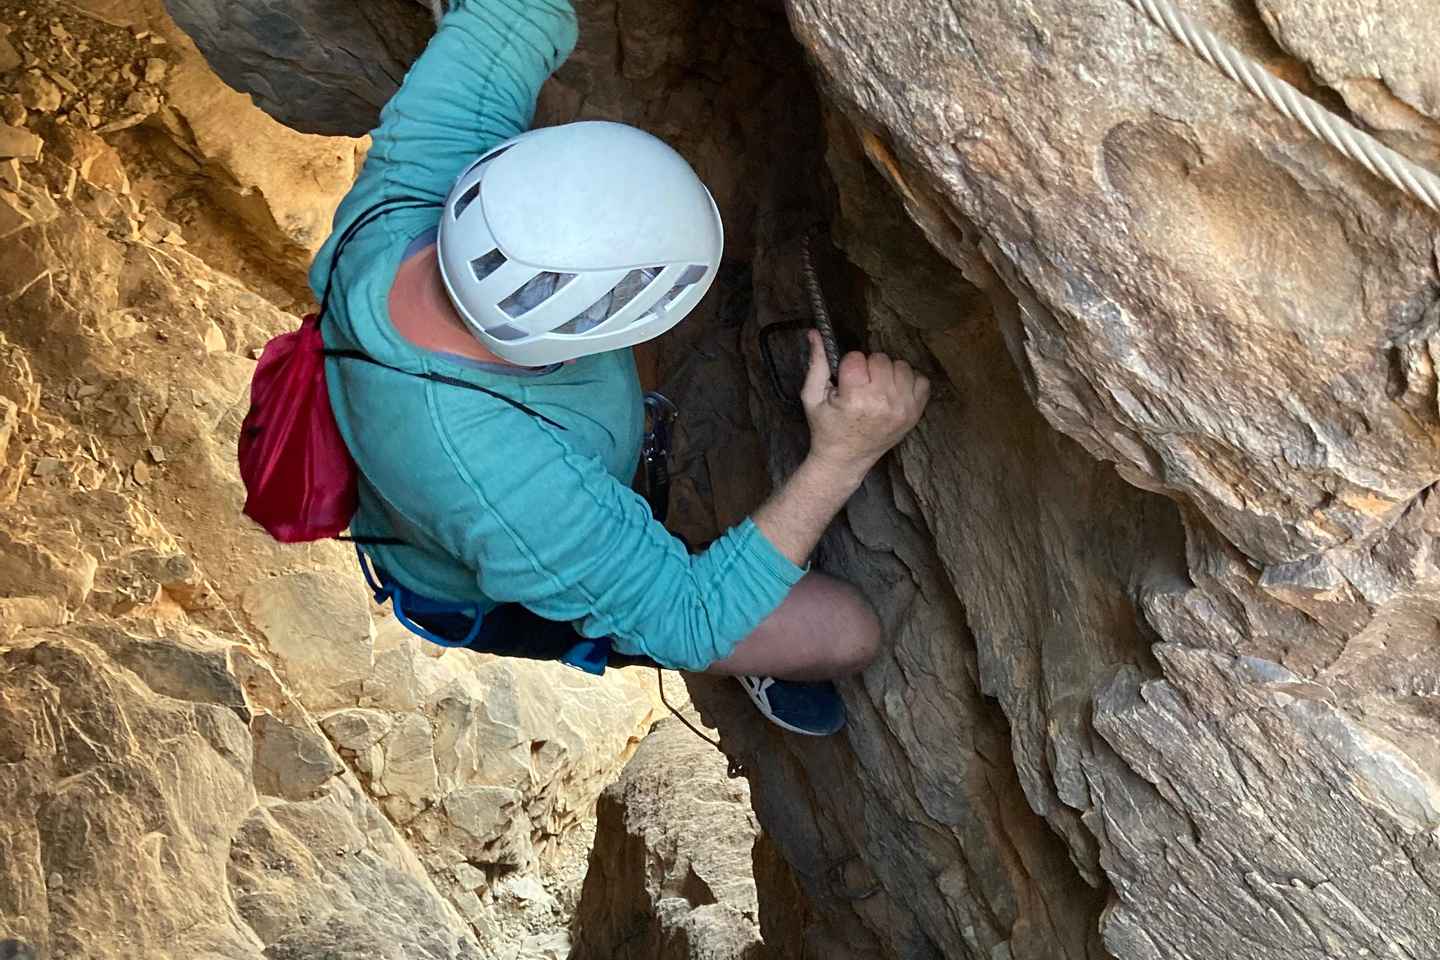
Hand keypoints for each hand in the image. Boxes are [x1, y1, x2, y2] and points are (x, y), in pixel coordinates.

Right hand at [799, 330, 929, 481]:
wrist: (845, 460)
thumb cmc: (826, 427)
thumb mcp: (812, 397)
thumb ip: (816, 363)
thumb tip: (815, 333)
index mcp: (855, 398)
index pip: (856, 358)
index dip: (848, 366)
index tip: (845, 382)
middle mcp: (882, 402)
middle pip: (880, 358)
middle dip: (868, 368)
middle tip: (861, 386)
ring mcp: (902, 408)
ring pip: (901, 366)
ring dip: (888, 373)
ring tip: (877, 389)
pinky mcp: (915, 413)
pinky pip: (921, 381)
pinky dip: (908, 382)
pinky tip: (893, 392)